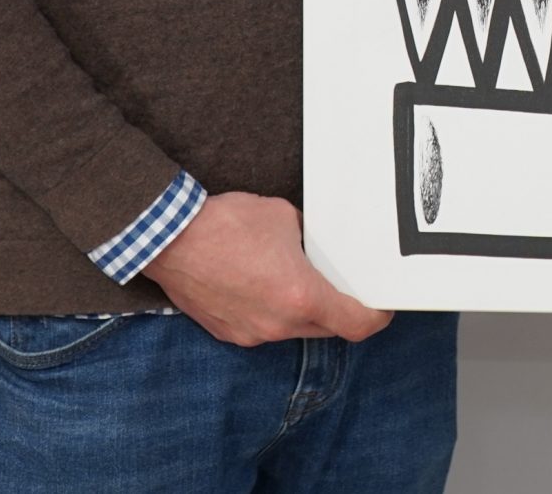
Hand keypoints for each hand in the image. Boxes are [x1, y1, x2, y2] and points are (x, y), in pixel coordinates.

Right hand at [142, 191, 388, 345]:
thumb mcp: (285, 218)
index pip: (356, 325)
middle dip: (337, 311)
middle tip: (340, 287)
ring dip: (300, 311)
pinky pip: (262, 328)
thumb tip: (312, 246)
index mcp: (301, 297)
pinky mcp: (228, 333)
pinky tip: (259, 284)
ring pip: (292, 330)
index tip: (382, 308)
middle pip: (326, 330)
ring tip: (290, 279)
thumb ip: (308, 239)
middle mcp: (278, 325)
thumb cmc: (227, 224)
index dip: (376, 318)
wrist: (170, 239)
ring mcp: (251, 334)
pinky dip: (270, 312)